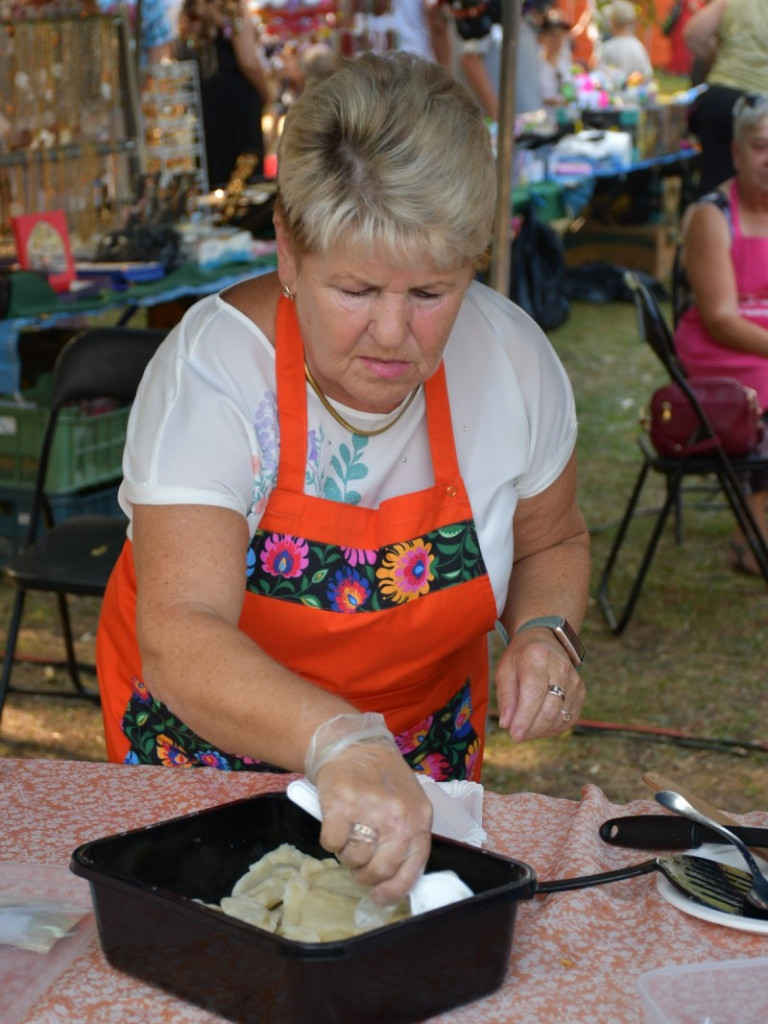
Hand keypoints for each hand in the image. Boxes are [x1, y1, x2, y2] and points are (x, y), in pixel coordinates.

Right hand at [314, 739, 432, 904]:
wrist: (355, 744)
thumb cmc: (382, 778)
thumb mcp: (408, 805)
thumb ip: (406, 837)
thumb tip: (392, 880)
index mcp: (419, 819)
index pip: (412, 869)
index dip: (394, 890)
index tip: (379, 897)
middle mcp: (398, 817)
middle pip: (380, 870)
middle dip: (365, 874)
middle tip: (357, 862)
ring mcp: (370, 811)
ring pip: (354, 859)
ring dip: (346, 854)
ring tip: (349, 834)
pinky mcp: (341, 806)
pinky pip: (332, 844)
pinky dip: (330, 839)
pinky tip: (335, 823)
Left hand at [494, 628, 584, 741]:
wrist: (545, 642)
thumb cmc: (520, 658)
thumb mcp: (504, 670)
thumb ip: (505, 697)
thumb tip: (507, 724)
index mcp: (537, 657)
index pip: (534, 693)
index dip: (524, 718)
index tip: (514, 735)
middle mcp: (560, 667)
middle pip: (550, 708)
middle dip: (532, 728)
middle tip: (517, 736)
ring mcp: (574, 680)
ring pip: (560, 717)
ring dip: (541, 730)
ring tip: (525, 728)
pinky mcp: (581, 691)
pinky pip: (569, 719)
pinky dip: (552, 728)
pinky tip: (539, 725)